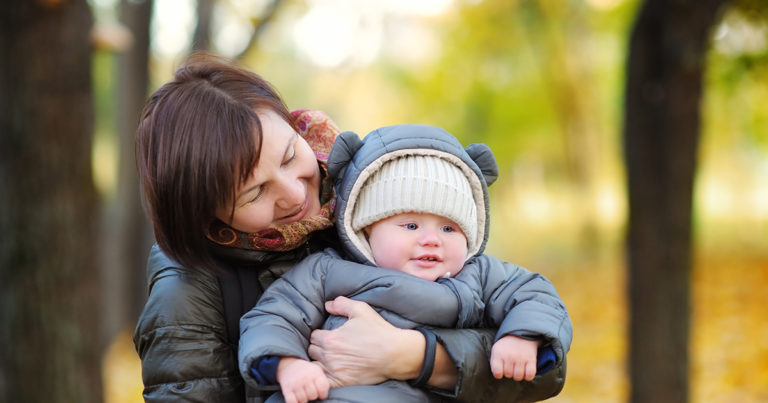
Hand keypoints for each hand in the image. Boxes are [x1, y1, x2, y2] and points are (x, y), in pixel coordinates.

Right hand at [276, 357, 328, 402]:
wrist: (289, 364)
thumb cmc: (306, 371)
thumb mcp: (316, 370)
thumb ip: (323, 381)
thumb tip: (324, 395)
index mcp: (315, 372)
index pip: (323, 387)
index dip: (323, 394)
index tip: (320, 394)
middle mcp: (305, 377)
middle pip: (313, 395)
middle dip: (312, 396)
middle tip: (309, 392)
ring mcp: (296, 383)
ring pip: (303, 400)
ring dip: (303, 399)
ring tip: (302, 393)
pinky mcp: (287, 388)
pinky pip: (292, 401)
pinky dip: (294, 402)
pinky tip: (296, 398)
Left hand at [308, 296, 423, 386]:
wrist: (395, 354)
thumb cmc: (378, 331)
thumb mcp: (361, 309)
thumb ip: (341, 304)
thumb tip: (327, 305)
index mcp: (330, 338)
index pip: (314, 336)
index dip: (321, 335)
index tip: (328, 336)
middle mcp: (329, 356)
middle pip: (313, 351)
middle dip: (319, 348)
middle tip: (330, 347)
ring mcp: (334, 371)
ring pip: (315, 367)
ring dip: (320, 363)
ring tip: (330, 360)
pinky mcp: (342, 382)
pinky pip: (323, 383)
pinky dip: (323, 378)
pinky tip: (332, 373)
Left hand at [490, 335, 540, 380]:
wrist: (521, 333)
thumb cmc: (507, 345)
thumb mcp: (496, 349)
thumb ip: (495, 362)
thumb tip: (498, 375)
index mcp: (499, 354)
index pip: (497, 372)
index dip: (499, 374)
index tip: (501, 371)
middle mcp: (509, 356)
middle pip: (508, 375)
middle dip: (509, 373)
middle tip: (511, 367)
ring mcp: (521, 358)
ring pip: (518, 377)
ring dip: (518, 375)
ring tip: (517, 369)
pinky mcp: (531, 359)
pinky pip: (530, 375)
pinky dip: (528, 376)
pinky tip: (526, 372)